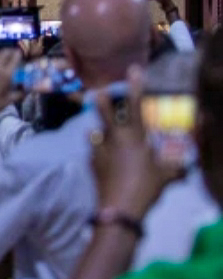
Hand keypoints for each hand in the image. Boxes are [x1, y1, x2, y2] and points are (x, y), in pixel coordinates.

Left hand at [0, 49, 20, 121]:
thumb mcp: (12, 98)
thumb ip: (22, 92)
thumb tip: (29, 89)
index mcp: (6, 74)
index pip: (14, 58)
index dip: (18, 54)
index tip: (21, 53)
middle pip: (4, 53)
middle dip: (10, 51)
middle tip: (14, 52)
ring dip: (2, 53)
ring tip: (6, 55)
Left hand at [91, 66, 185, 216]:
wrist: (120, 208)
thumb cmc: (147, 187)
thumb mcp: (168, 176)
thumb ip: (177, 167)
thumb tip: (187, 166)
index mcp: (135, 137)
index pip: (135, 106)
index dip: (135, 87)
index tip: (134, 70)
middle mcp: (114, 138)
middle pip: (103, 111)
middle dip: (102, 100)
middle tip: (100, 92)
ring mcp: (99, 150)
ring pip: (95, 132)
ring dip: (100, 131)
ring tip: (103, 134)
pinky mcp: (91, 163)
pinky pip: (93, 152)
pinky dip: (98, 152)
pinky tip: (103, 159)